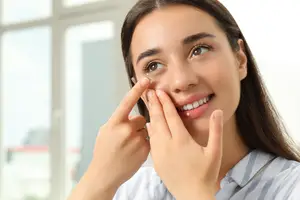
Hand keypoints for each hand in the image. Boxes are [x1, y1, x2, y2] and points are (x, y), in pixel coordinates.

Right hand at [87, 77, 150, 193]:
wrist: (105, 174)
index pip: (127, 102)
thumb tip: (131, 115)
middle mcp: (126, 130)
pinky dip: (143, 144)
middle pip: (140, 118)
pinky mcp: (145, 150)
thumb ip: (118, 120)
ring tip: (129, 146)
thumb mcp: (105, 131)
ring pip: (145, 129)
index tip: (146, 80)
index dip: (137, 90)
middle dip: (135, 125)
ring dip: (140, 134)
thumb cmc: (103, 151)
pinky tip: (134, 152)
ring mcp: (137, 140)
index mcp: (115, 123)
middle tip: (126, 137)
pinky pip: (149, 140)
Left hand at [146, 90, 222, 199]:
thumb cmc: (206, 174)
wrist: (192, 195)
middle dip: (154, 104)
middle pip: (158, 120)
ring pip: (153, 129)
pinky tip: (149, 124)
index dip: (165, 102)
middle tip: (149, 92)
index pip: (171, 116)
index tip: (160, 91)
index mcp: (182, 140)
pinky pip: (151, 141)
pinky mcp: (156, 161)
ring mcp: (160, 153)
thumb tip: (218, 111)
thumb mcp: (214, 151)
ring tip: (148, 104)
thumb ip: (216, 130)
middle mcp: (168, 144)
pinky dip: (149, 130)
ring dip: (150, 115)